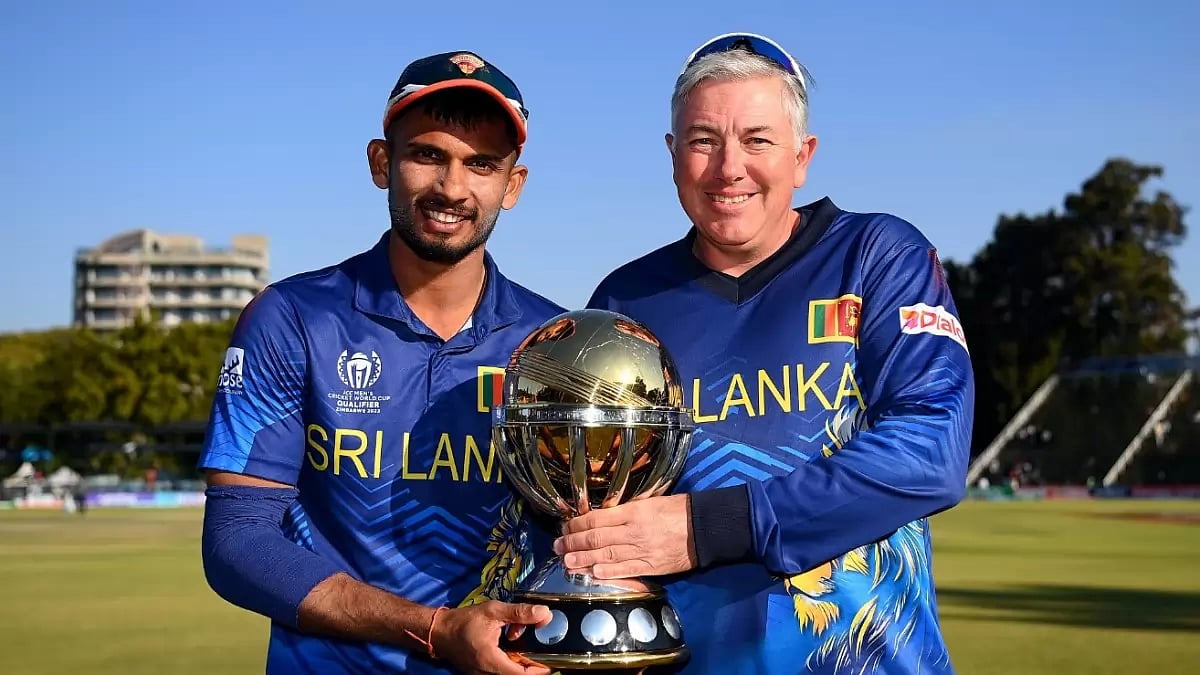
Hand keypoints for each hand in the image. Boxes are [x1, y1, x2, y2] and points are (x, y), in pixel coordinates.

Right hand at [432, 600, 552, 674]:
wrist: (440, 631)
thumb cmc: (464, 621)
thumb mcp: (493, 611)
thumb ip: (519, 613)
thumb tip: (544, 613)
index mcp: (490, 660)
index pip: (521, 674)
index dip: (539, 669)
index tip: (550, 660)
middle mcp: (486, 673)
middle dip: (531, 666)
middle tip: (541, 652)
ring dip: (520, 665)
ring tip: (527, 650)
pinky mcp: (480, 674)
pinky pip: (500, 673)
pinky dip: (510, 665)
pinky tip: (512, 651)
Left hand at [554, 494, 696, 578]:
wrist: (704, 528)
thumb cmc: (677, 510)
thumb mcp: (650, 501)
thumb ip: (626, 509)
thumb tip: (602, 514)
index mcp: (633, 512)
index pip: (597, 518)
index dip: (577, 524)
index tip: (565, 527)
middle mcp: (634, 532)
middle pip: (596, 538)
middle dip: (573, 543)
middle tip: (557, 546)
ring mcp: (641, 551)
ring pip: (605, 556)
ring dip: (583, 560)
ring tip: (565, 562)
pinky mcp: (650, 567)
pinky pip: (625, 571)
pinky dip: (607, 573)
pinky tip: (592, 573)